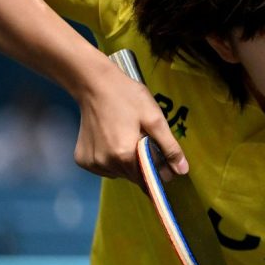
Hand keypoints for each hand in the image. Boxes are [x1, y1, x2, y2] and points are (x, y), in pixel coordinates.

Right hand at [72, 62, 187, 185]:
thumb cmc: (127, 97)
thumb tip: (182, 171)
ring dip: (126, 162)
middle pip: (133, 176)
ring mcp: (92, 163)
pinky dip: (111, 159)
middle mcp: (106, 163)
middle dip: (142, 164)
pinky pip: (104, 168)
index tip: (160, 157)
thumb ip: (169, 147)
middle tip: (141, 139)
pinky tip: (112, 141)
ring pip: (119, 173)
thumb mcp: (155, 119)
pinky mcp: (82, 159)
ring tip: (125, 138)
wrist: (94, 84)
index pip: (147, 180)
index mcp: (124, 155)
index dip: (157, 172)